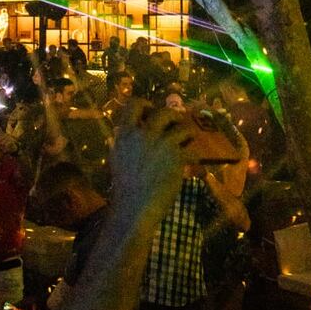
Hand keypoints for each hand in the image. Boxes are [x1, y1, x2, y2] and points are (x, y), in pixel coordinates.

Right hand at [109, 104, 192, 231]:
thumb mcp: (117, 156)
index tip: (150, 111)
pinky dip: (193, 154)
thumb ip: (124, 140)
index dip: (145, 105)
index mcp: (126, 133)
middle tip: (175, 124)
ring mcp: (162, 144)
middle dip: (173, 116)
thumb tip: (128, 129)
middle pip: (164, 112)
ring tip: (187, 141)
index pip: (135, 104)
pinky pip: (192, 149)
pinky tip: (192, 160)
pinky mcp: (177, 157)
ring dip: (187, 134)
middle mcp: (145, 134)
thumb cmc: (124, 185)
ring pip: (183, 128)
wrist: (135, 206)